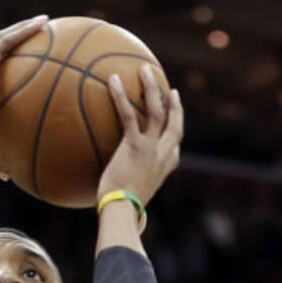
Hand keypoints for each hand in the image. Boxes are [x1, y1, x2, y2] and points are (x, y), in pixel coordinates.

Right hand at [0, 17, 49, 176]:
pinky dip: (25, 29)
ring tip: (46, 20)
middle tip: (42, 33)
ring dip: (25, 27)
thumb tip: (7, 178)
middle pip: (4, 48)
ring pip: (7, 37)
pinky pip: (8, 39)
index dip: (14, 61)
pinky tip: (43, 22)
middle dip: (21, 37)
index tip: (29, 58)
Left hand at [96, 65, 182, 207]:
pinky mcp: (135, 145)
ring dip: (152, 88)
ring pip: (157, 110)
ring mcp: (151, 148)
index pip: (175, 151)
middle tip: (172, 91)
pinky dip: (121, 96)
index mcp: (163, 170)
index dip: (175, 138)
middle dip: (175, 106)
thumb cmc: (120, 213)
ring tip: (145, 69)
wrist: (123, 213)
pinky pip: (129, 114)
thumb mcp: (127, 203)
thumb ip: (122, 193)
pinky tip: (113, 80)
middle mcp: (162, 155)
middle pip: (175, 125)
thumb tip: (106, 201)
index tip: (174, 129)